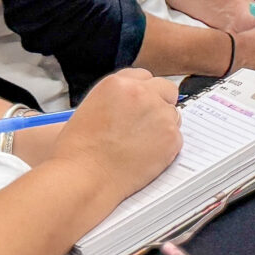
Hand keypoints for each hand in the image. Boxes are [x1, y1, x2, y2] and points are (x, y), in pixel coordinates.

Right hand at [51, 68, 181, 198]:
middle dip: (160, 103)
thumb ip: (115, 99)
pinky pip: (177, 137)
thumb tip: (130, 104)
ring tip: (139, 145)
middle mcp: (142, 93)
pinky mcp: (172, 137)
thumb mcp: (89, 109)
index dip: (143, 92)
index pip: (144, 76)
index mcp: (118, 83)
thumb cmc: (78, 151)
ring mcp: (160, 114)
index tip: (140, 104)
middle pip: (166, 89)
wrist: (83, 177)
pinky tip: (146, 156)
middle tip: (147, 123)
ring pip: (173, 114)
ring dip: (163, 126)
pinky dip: (166, 147)